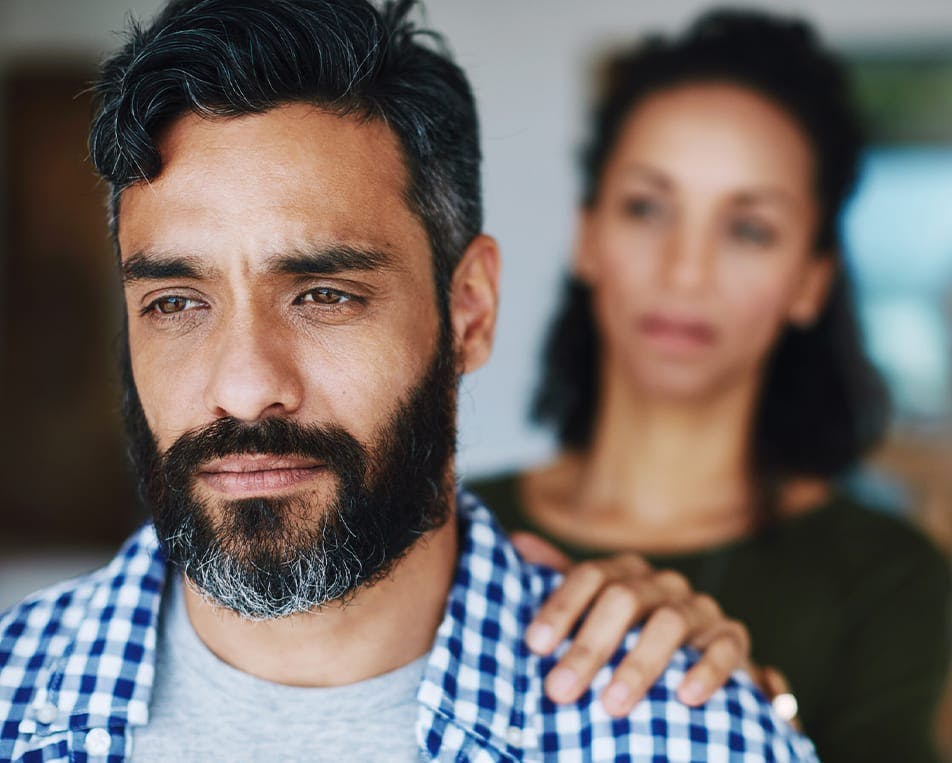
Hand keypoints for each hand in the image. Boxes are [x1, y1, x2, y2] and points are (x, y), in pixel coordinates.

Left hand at [513, 531, 751, 716]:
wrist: (695, 657)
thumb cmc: (629, 636)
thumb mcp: (593, 609)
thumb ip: (558, 581)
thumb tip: (515, 542)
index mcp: (624, 572)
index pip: (589, 575)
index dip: (561, 607)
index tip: (535, 646)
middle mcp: (662, 582)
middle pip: (624, 599)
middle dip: (590, 646)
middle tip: (560, 690)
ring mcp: (699, 607)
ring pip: (671, 622)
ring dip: (639, 664)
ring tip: (611, 704)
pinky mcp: (731, 636)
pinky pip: (725, 646)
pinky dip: (707, 670)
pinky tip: (685, 697)